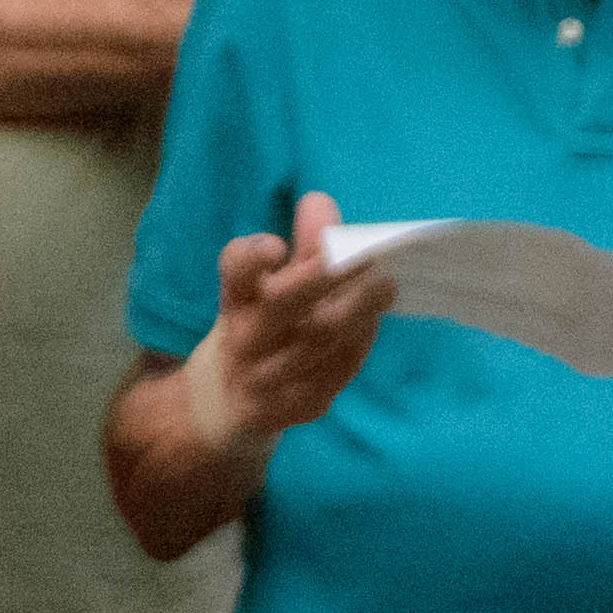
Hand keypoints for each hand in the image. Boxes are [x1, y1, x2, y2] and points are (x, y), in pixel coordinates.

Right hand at [201, 199, 396, 454]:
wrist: (227, 400)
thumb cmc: (260, 325)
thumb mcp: (268, 285)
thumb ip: (300, 244)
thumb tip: (322, 203)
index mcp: (236, 299)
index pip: (236, 271)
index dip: (251, 258)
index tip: (274, 246)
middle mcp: (244, 338)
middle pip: (285, 302)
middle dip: (327, 274)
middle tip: (368, 254)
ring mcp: (264, 377)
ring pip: (316, 340)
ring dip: (356, 310)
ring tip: (385, 287)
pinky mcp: (287, 409)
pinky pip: (330, 375)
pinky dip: (356, 344)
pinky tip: (371, 323)